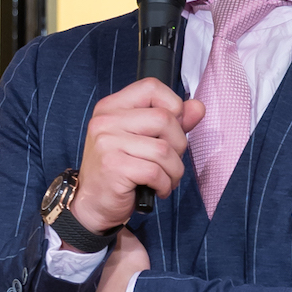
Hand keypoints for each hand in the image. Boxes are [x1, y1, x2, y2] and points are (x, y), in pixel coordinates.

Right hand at [75, 82, 205, 232]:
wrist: (92, 204)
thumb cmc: (119, 170)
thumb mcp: (143, 140)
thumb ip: (171, 122)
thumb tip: (198, 108)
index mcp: (112, 107)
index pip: (151, 87)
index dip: (173, 106)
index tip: (172, 129)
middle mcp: (106, 120)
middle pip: (164, 118)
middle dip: (179, 145)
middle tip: (170, 162)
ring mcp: (108, 143)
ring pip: (163, 149)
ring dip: (174, 170)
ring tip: (166, 179)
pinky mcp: (114, 167)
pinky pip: (155, 172)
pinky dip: (165, 184)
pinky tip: (157, 189)